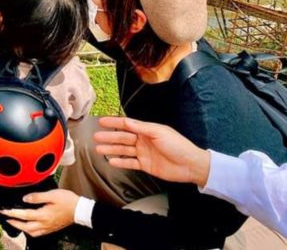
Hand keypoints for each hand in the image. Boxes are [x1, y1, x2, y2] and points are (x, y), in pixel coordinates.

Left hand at [0, 189, 78, 237]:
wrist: (80, 210)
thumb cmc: (67, 200)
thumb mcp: (52, 194)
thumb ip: (37, 197)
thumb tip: (25, 199)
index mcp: (43, 215)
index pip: (24, 215)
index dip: (12, 213)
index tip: (4, 211)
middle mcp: (44, 224)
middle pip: (25, 227)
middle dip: (14, 223)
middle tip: (6, 218)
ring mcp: (48, 228)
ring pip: (31, 232)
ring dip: (21, 228)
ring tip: (15, 222)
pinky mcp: (52, 228)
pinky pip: (38, 233)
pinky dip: (30, 231)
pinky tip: (29, 227)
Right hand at [94, 116, 211, 186]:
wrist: (190, 165)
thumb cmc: (178, 145)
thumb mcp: (159, 132)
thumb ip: (141, 127)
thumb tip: (125, 121)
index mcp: (146, 130)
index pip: (126, 125)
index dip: (114, 122)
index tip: (101, 121)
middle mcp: (143, 140)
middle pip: (122, 138)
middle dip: (109, 137)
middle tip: (96, 137)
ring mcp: (143, 153)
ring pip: (123, 150)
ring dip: (111, 149)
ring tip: (99, 149)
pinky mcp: (145, 165)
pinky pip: (130, 163)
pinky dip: (121, 162)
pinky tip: (111, 161)